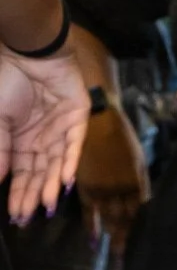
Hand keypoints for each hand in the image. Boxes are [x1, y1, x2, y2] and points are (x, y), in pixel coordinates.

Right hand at [0, 48, 89, 222]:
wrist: (27, 51)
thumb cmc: (7, 80)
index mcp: (20, 140)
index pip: (21, 173)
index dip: (18, 194)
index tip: (15, 216)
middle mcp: (41, 138)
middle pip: (39, 173)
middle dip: (33, 195)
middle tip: (28, 218)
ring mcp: (60, 129)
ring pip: (57, 163)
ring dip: (51, 184)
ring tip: (47, 205)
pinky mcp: (78, 117)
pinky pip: (75, 144)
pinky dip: (70, 162)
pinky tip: (63, 181)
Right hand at [74, 93, 149, 249]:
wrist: (97, 121)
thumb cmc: (121, 137)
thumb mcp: (138, 160)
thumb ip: (140, 183)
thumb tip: (142, 202)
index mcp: (137, 182)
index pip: (141, 211)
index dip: (141, 227)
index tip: (144, 242)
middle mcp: (121, 190)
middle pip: (127, 219)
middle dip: (129, 237)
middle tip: (130, 255)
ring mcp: (102, 190)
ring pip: (110, 219)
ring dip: (115, 236)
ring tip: (118, 253)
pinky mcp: (85, 187)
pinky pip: (88, 212)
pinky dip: (92, 226)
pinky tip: (95, 242)